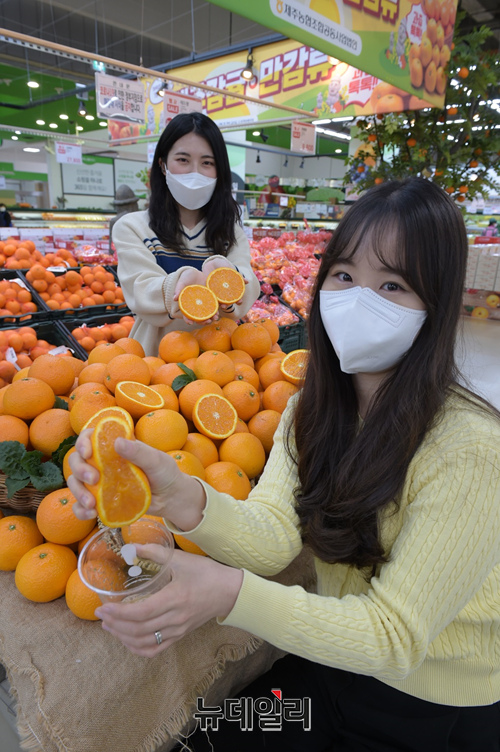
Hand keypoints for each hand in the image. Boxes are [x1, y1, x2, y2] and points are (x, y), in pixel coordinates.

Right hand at [67, 431, 206, 530]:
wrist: (171, 498)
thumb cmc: (165, 473)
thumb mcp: (156, 460)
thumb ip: (139, 451)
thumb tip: (118, 442)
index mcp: (114, 446)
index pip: (89, 437)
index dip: (82, 442)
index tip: (87, 452)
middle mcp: (103, 462)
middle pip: (77, 460)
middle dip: (79, 469)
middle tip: (93, 479)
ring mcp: (100, 482)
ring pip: (76, 482)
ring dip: (78, 492)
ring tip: (91, 503)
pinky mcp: (102, 501)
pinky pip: (82, 505)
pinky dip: (80, 510)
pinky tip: (90, 514)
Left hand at [94, 550, 243, 656]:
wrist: (229, 591)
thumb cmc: (206, 573)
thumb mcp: (180, 559)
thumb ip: (154, 552)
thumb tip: (130, 548)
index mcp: (175, 598)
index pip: (142, 613)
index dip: (119, 614)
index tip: (103, 608)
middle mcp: (176, 618)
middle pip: (139, 630)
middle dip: (116, 625)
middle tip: (100, 616)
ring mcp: (178, 630)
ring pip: (145, 642)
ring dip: (123, 637)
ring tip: (110, 626)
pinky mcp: (180, 635)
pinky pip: (156, 649)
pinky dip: (138, 648)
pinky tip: (128, 640)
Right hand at [174, 267, 218, 324]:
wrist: (197, 272)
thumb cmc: (187, 277)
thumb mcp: (182, 281)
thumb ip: (179, 288)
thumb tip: (174, 298)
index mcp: (188, 304)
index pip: (186, 314)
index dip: (188, 319)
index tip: (190, 323)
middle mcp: (196, 305)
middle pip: (199, 316)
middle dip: (203, 321)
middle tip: (207, 321)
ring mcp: (204, 302)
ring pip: (208, 313)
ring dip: (212, 317)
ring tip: (215, 318)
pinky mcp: (212, 298)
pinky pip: (215, 305)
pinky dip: (218, 308)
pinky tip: (220, 310)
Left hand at [202, 259, 248, 307]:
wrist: (212, 263)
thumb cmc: (223, 267)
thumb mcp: (231, 270)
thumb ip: (238, 276)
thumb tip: (247, 282)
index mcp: (231, 290)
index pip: (236, 298)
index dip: (239, 301)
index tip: (239, 302)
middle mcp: (223, 293)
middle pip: (226, 302)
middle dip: (227, 306)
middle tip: (225, 306)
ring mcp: (215, 293)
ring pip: (217, 302)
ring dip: (218, 307)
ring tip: (218, 306)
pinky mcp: (208, 291)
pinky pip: (209, 298)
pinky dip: (210, 302)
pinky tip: (210, 304)